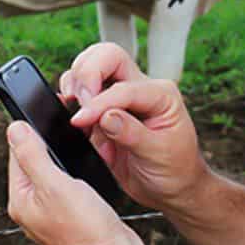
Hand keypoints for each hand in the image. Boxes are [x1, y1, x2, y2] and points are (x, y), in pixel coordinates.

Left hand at [6, 121, 171, 244]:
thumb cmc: (87, 231)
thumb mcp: (56, 186)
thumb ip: (33, 156)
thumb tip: (14, 128)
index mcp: (22, 200)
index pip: (17, 154)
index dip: (30, 130)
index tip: (44, 111)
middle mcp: (34, 208)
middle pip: (36, 162)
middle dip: (50, 142)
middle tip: (67, 125)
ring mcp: (54, 213)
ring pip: (56, 172)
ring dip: (66, 156)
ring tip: (80, 144)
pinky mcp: (74, 216)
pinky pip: (70, 185)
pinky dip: (78, 172)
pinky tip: (90, 166)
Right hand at [59, 43, 209, 211]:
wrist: (172, 189)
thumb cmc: (175, 169)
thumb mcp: (159, 154)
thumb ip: (132, 133)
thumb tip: (105, 117)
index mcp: (160, 94)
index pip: (124, 88)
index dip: (99, 102)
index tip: (81, 119)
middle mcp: (139, 89)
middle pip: (107, 56)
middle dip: (87, 72)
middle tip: (78, 101)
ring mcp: (119, 99)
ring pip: (90, 68)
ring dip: (76, 84)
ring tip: (76, 112)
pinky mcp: (102, 114)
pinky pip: (80, 95)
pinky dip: (69, 102)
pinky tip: (72, 121)